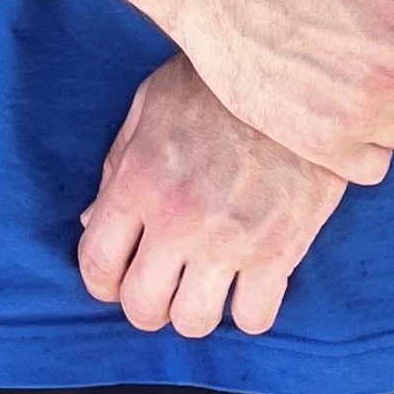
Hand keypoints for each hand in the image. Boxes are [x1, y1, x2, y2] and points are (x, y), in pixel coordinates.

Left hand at [78, 52, 347, 337]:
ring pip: (194, 322)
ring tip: (205, 282)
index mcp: (139, 179)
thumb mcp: (152, 104)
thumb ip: (118, 165)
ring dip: (195, 309)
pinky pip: (254, 319)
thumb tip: (93, 223)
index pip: (97, 264)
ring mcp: (231, 238)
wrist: (299, 71)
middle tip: (164, 282)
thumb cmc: (220, 83)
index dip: (102, 281)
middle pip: (142, 307)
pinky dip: (248, 310)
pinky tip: (248, 281)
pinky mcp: (281, 248)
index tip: (119, 275)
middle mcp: (179, 217)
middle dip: (147, 303)